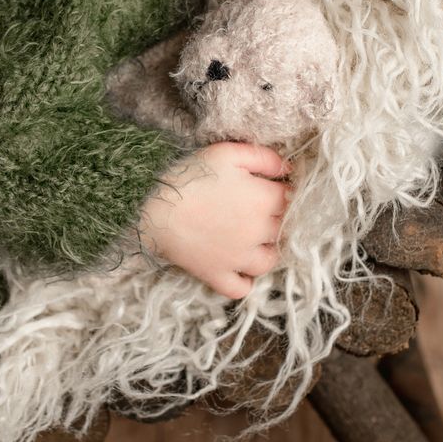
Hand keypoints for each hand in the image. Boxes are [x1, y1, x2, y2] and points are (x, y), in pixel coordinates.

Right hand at [136, 141, 291, 300]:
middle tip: (256, 208)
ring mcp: (239, 258)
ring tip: (252, 239)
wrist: (151, 205)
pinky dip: (244, 281)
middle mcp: (258, 232)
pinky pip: (241, 288)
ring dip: (266, 250)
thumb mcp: (227, 153)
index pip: (290, 196)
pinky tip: (238, 267)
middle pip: (283, 228)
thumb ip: (263, 157)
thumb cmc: (189, 175)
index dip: (282, 189)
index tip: (270, 186)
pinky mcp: (217, 274)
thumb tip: (288, 168)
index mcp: (264, 200)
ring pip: (269, 261)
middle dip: (276, 218)